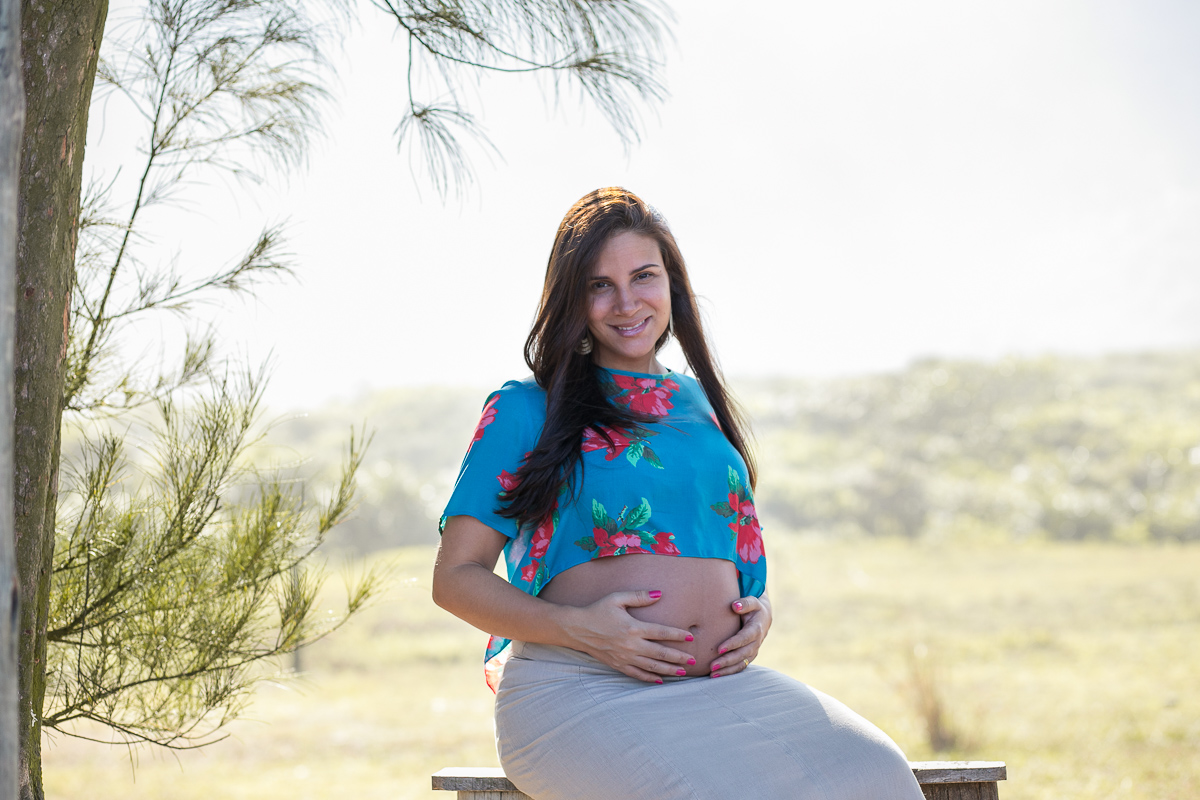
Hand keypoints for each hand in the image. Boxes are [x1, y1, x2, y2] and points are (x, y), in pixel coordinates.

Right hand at [561, 590, 695, 682]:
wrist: (576, 628)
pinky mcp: (617, 665)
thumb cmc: (597, 610)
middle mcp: (631, 645)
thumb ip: (639, 596)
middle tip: (693, 660)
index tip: (690, 637)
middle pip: (660, 653)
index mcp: (633, 627)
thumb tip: (660, 594)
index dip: (677, 635)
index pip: (661, 632)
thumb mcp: (617, 598)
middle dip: (679, 657)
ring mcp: (624, 657)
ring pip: (651, 667)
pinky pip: (637, 674)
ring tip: (683, 673)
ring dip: (669, 670)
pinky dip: (649, 678)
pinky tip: (660, 680)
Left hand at [710, 594, 771, 676]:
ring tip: (712, 674)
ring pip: (742, 663)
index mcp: (756, 629)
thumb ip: (744, 603)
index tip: (719, 649)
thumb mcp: (752, 601)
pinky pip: (741, 666)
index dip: (733, 644)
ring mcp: (754, 651)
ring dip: (728, 670)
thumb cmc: (753, 607)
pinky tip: (717, 675)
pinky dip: (730, 672)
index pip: (744, 638)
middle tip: (712, 666)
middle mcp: (756, 642)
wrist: (764, 617)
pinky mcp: (750, 656)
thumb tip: (735, 606)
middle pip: (742, 654)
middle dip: (727, 661)